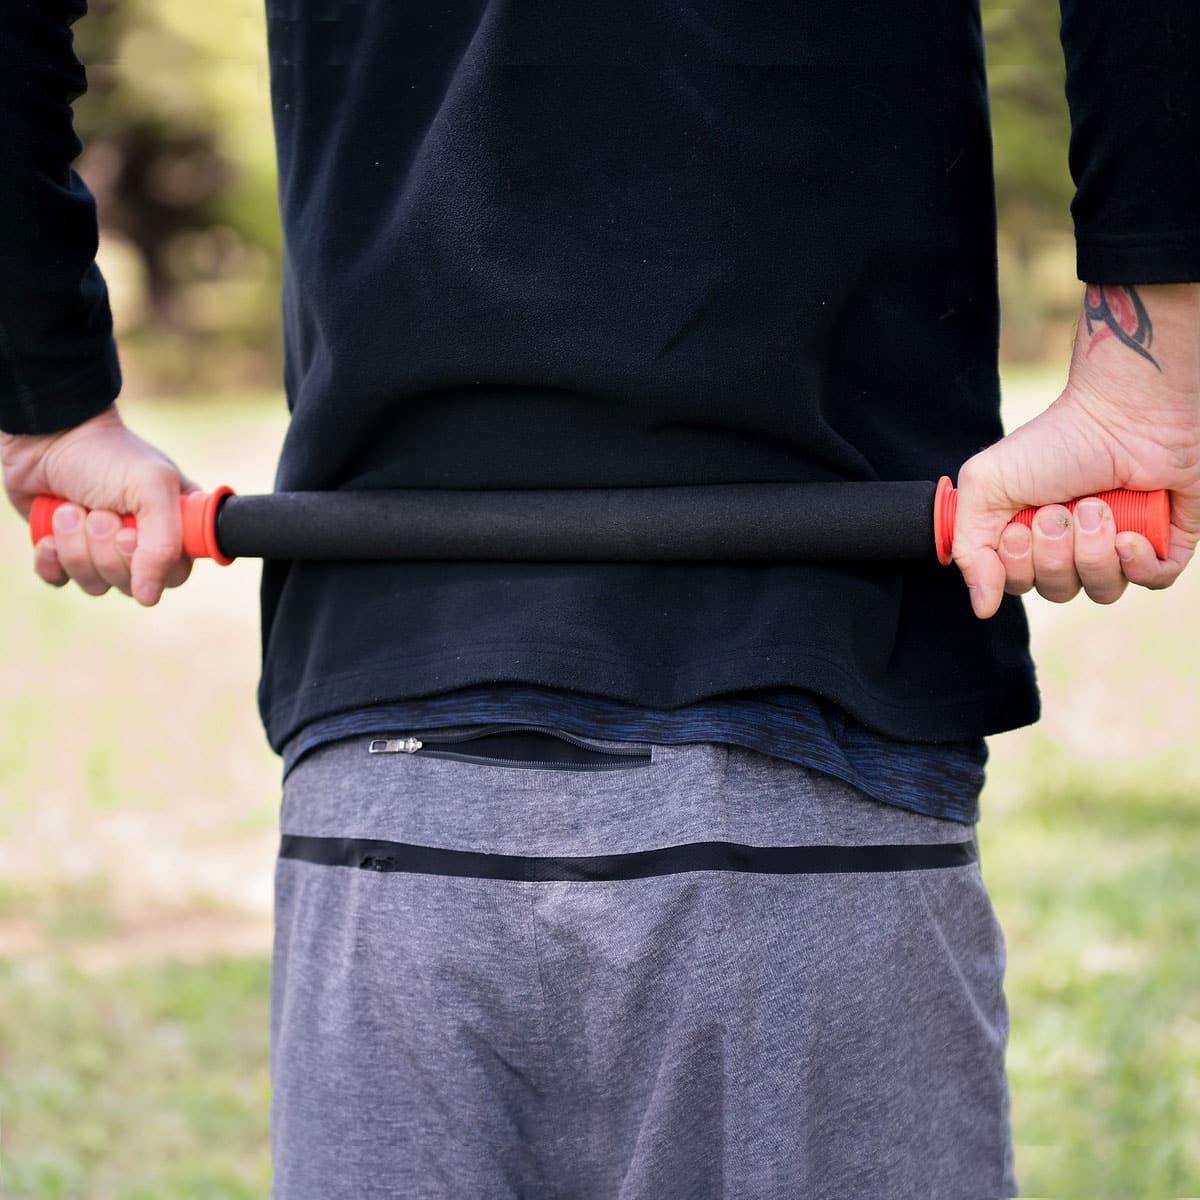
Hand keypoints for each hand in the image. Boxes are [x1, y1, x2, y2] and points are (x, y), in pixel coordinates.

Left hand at [1, 403, 199, 604]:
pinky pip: (60, 581)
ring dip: (77, 546)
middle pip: (133, 584)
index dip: (153, 562)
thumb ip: (164, 544)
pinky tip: (51, 531)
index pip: (176, 573)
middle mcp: (141, 544)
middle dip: (107, 548)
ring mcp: (101, 551)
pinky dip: (51, 558)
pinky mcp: (65, 553)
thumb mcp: (151, 488)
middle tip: (98, 512)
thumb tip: (148, 597)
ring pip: (96, 585)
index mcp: (174, 527)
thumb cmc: (107, 454)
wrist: (47, 435)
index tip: (132, 533)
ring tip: (71, 509)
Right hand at [953, 283, 1199, 617]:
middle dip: (1055, 552)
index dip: (1017, 566)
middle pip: (1057, 590)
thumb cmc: (1054, 442)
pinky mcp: (1161, 543)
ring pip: (1102, 590)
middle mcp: (1073, 548)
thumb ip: (968, 549)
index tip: (1020, 526)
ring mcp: (1118, 548)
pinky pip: (1150, 582)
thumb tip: (982, 607)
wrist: (1124, 414)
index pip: (1017, 583)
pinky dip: (1137, 562)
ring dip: (1094, 551)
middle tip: (1059, 508)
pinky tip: (1128, 532)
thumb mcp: (985, 486)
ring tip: (1097, 506)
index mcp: (1030, 537)